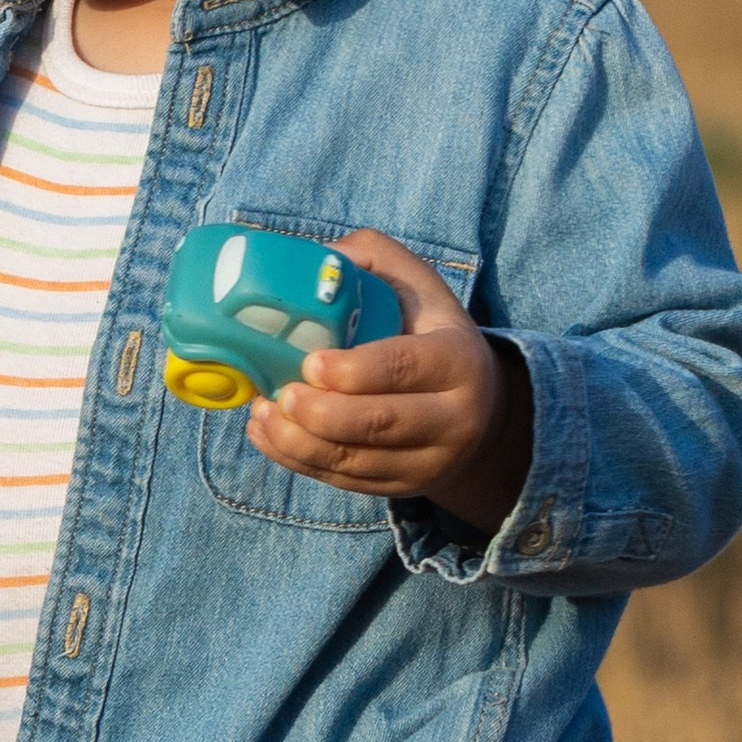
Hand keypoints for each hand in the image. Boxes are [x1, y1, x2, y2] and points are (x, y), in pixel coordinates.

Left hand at [244, 229, 533, 535]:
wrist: (479, 412)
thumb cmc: (431, 335)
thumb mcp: (420, 290)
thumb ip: (374, 261)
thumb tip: (320, 255)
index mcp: (459, 361)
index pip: (404, 367)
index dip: (353, 370)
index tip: (309, 364)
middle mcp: (453, 418)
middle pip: (377, 423)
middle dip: (319, 413)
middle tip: (279, 394)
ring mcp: (428, 461)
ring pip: (354, 461)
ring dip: (297, 442)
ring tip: (262, 414)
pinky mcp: (401, 486)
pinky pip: (344, 480)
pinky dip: (298, 461)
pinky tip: (268, 435)